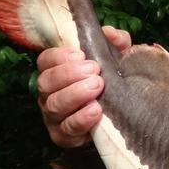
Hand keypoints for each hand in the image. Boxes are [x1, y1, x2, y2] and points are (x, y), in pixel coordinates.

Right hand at [36, 25, 130, 147]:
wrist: (122, 116)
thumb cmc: (112, 82)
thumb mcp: (117, 59)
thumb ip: (115, 43)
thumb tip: (110, 33)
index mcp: (57, 71)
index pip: (46, 60)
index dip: (59, 56)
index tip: (81, 54)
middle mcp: (50, 93)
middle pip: (46, 82)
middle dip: (69, 74)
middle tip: (94, 71)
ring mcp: (54, 116)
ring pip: (54, 105)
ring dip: (75, 95)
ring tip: (96, 87)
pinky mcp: (63, 136)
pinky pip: (67, 129)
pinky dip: (80, 120)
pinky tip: (95, 111)